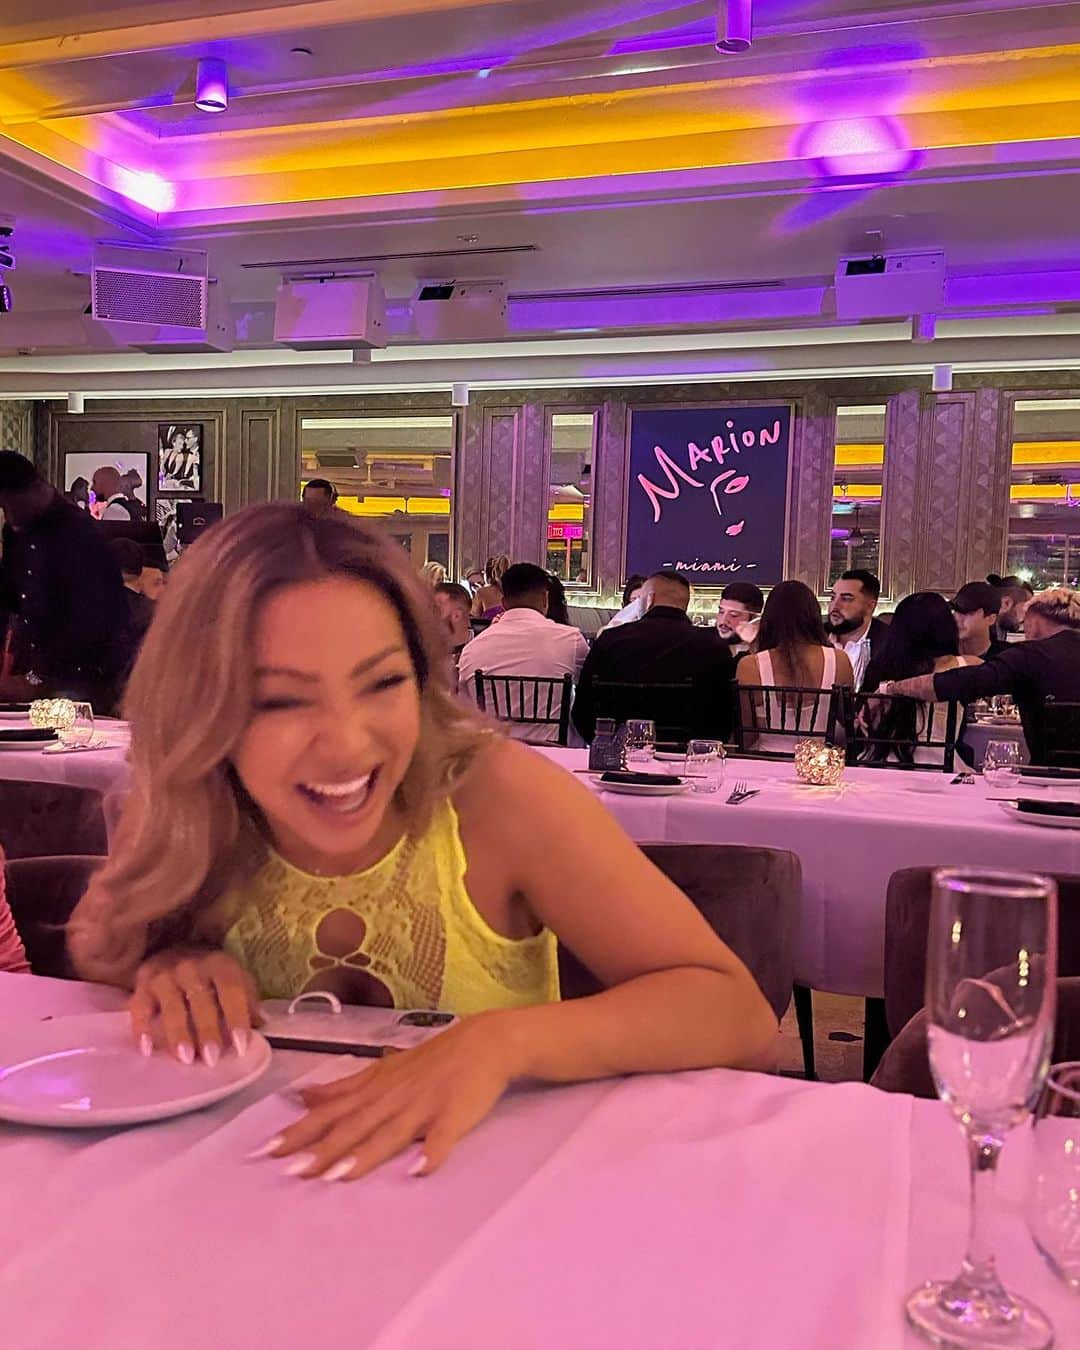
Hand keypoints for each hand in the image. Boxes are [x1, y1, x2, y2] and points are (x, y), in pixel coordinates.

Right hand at [130, 948, 260, 1066]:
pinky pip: (139, 1008)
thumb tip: (260, 1024)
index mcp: (220, 964)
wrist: (172, 948)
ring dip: (178, 1033)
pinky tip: (147, 1049)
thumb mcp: (234, 977)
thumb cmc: (209, 973)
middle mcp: (191, 967)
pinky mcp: (141, 985)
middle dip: (207, 1030)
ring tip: (185, 1058)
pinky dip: (142, 1029)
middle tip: (211, 1058)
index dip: (237, 1017)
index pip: (231, 990)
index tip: (241, 1045)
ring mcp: (164, 975)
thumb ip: (247, 999)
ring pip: (172, 1006)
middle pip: (201, 1001)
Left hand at [251, 1013, 516, 1181]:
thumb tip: (302, 1097)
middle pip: (353, 1126)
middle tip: (289, 1173)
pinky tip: (419, 1171)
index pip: (331, 1113)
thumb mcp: (382, 1069)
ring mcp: (423, 1106)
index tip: (266, 1151)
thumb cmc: (430, 1060)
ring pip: (390, 1133)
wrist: (484, 1042)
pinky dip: (431, 1153)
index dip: (300, 1131)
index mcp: (374, 1088)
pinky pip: (442, 1137)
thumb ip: (344, 1087)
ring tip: (338, 1176)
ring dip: (365, 1154)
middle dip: (321, 1149)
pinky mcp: (454, 1115)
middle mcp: (392, 1097)